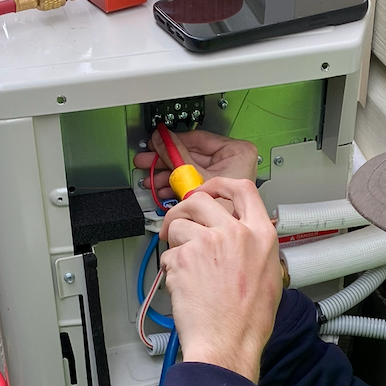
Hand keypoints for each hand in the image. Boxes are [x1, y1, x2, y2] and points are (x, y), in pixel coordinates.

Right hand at [134, 128, 258, 203]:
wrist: (226, 247)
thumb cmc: (225, 214)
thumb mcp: (194, 178)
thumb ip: (176, 157)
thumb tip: (161, 140)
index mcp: (237, 151)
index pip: (198, 138)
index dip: (173, 141)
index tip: (157, 141)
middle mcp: (233, 162)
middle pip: (191, 155)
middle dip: (166, 162)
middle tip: (147, 160)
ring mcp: (225, 179)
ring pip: (189, 171)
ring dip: (167, 177)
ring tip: (152, 179)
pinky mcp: (216, 193)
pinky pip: (193, 185)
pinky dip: (176, 188)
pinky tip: (162, 190)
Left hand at [160, 178, 282, 382]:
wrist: (228, 343)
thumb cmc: (249, 321)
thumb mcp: (270, 275)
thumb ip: (255, 247)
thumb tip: (240, 236)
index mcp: (261, 235)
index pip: (243, 189)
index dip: (220, 185)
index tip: (208, 190)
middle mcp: (235, 233)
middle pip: (201, 199)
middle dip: (183, 208)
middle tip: (177, 223)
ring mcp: (208, 243)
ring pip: (179, 225)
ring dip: (175, 242)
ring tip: (183, 265)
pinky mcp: (184, 258)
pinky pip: (169, 253)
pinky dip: (170, 267)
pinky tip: (183, 285)